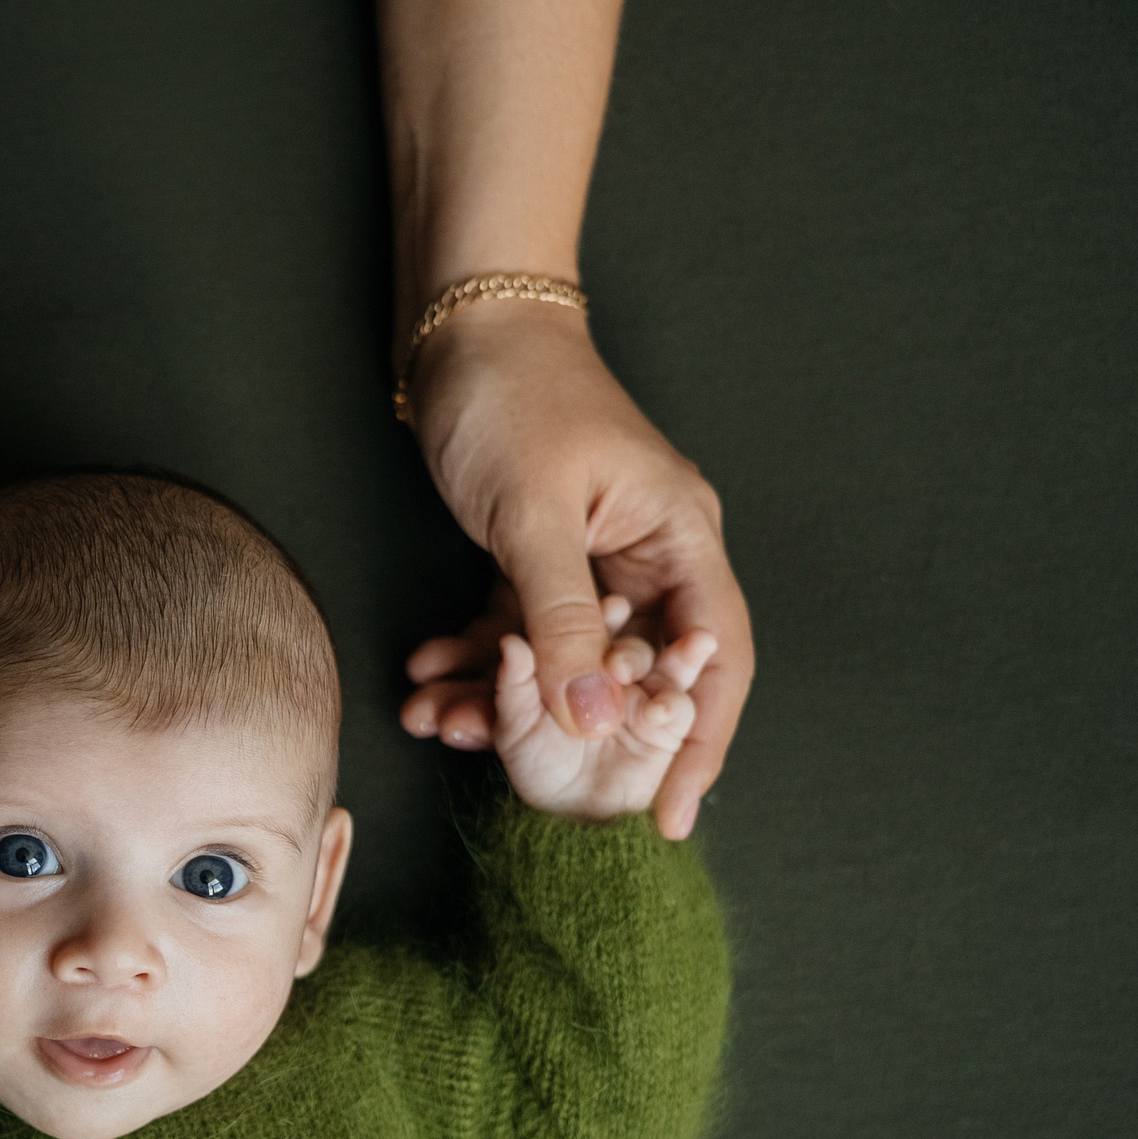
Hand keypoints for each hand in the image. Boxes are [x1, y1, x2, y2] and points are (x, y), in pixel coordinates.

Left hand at [399, 299, 752, 838]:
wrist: (459, 323)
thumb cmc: (512, 395)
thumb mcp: (534, 514)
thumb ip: (561, 618)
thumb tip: (596, 719)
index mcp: (679, 537)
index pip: (712, 660)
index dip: (699, 742)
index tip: (672, 815)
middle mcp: (649, 554)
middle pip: (629, 670)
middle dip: (568, 727)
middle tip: (505, 772)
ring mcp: (592, 558)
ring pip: (561, 657)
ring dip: (503, 696)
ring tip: (438, 724)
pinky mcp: (538, 555)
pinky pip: (517, 629)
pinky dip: (476, 656)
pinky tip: (426, 678)